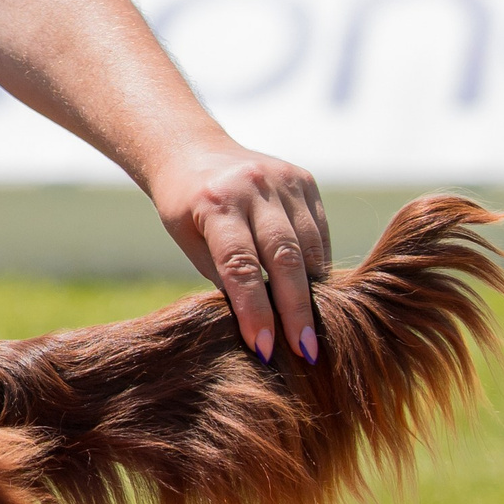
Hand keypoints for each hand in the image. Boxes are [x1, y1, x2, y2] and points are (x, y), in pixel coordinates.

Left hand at [144, 130, 328, 364]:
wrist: (192, 150)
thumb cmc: (184, 207)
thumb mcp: (188, 240)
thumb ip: (223, 276)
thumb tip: (260, 328)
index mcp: (213, 202)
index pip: (239, 265)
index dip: (254, 310)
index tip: (264, 348)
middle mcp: (251, 186)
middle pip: (284, 257)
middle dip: (296, 309)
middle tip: (306, 352)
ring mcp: (282, 179)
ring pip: (309, 245)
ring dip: (314, 292)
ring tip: (314, 330)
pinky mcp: (304, 179)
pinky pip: (319, 231)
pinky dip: (318, 264)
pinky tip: (315, 292)